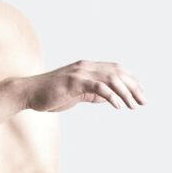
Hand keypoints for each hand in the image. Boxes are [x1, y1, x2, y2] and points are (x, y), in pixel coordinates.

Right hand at [26, 60, 146, 112]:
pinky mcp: (74, 81)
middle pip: (118, 72)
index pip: (116, 70)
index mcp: (87, 67)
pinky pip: (98, 87)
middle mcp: (86, 66)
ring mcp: (80, 73)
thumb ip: (91, 93)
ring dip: (125, 93)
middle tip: (143, 102)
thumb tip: (109, 98)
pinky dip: (111, 96)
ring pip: (111, 79)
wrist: (28, 93)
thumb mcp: (75, 94)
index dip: (131, 81)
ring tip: (133, 106)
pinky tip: (118, 106)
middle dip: (134, 87)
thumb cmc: (49, 95)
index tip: (140, 94)